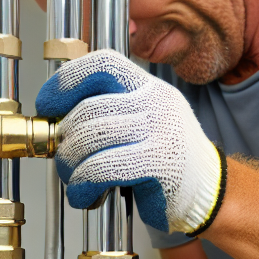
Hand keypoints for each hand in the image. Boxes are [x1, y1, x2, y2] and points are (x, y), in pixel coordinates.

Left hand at [35, 49, 226, 234]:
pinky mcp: (159, 163)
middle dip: (64, 137)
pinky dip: (83, 186)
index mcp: (149, 87)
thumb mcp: (143, 123)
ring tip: (75, 179)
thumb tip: (55, 122)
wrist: (209, 192)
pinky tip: (87, 195)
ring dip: (70, 164)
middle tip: (62, 157)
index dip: (66, 81)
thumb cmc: (166, 161)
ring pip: (90, 138)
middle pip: (89, 108)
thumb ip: (108, 113)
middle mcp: (157, 102)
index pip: (102, 64)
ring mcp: (160, 131)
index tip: (48, 106)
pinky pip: (101, 168)